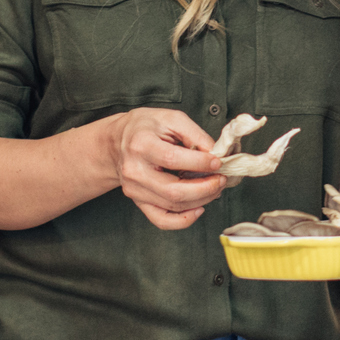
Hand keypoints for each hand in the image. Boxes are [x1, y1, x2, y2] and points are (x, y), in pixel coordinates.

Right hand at [108, 109, 226, 230]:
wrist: (117, 141)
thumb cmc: (145, 127)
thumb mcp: (170, 118)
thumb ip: (195, 134)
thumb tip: (216, 154)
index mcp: (141, 144)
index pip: (173, 159)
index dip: (200, 163)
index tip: (218, 161)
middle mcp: (135, 170)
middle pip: (174, 191)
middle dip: (206, 188)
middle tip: (222, 179)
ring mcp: (135, 189)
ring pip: (173, 206)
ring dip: (201, 200)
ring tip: (215, 188)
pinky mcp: (138, 201)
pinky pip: (161, 220)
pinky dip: (183, 220)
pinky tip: (199, 208)